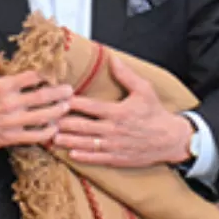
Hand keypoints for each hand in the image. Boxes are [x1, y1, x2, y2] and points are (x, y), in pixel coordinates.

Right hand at [0, 54, 71, 153]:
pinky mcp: (11, 137)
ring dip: (58, 111)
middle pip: (43, 96)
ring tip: (67, 106)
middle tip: (69, 89)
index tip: (55, 72)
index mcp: (2, 86)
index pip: (32, 77)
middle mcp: (10, 103)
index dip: (46, 73)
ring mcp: (12, 121)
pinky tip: (54, 128)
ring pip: (43, 116)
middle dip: (59, 92)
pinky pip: (34, 135)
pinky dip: (47, 132)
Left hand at [54, 53, 193, 167]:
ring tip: (52, 138)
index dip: (72, 103)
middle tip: (47, 120)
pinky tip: (71, 153)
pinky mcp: (117, 158)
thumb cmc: (156, 114)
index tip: (58, 99)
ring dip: (68, 140)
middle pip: (82, 126)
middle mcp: (114, 129)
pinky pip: (96, 158)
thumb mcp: (145, 90)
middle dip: (63, 123)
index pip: (90, 107)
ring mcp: (114, 146)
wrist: (170, 139)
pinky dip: (83, 156)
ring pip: (86, 143)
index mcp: (118, 112)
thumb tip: (113, 60)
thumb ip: (126, 76)